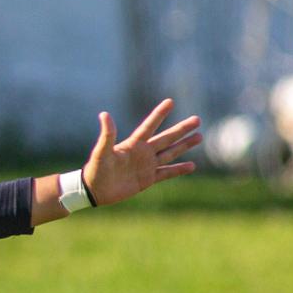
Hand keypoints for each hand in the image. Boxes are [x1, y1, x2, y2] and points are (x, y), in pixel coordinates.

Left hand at [82, 99, 201, 206]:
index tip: (170, 101)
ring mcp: (147, 166)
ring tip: (199, 137)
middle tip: (197, 119)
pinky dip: (179, 169)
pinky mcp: (148, 179)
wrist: (94, 190)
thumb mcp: (101, 151)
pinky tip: (192, 165)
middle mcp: (143, 153)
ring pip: (170, 153)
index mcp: (133, 144)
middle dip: (181, 129)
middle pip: (166, 138)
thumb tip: (104, 114)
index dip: (159, 114)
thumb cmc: (95, 169)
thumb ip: (107, 134)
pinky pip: (166, 173)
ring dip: (184, 145)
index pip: (149, 126)